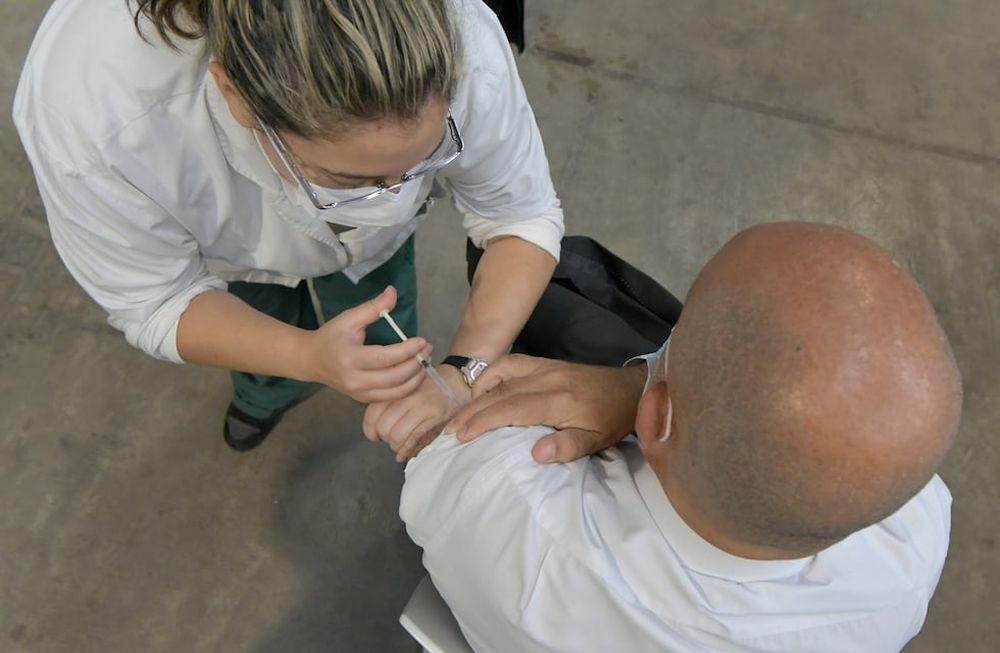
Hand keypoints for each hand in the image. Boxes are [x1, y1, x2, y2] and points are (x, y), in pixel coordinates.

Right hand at [301, 286, 431, 401]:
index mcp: (350, 358)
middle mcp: (355, 380)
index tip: (422, 340)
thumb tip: (393, 291)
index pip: (384, 358)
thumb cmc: (331, 337)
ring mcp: (359, 393)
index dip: (406, 351)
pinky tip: (416, 373)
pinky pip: (391, 397)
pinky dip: (408, 387)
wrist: (312, 360)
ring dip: (416, 377)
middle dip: (416, 364)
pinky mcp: (364, 399)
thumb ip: (373, 307)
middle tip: (428, 349)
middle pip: (394, 378)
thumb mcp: (349, 318)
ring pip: (396, 391)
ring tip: (425, 360)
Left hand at [363, 364, 470, 461]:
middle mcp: (407, 396)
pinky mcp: (436, 416)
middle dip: (386, 439)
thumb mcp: (406, 389)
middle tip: (391, 439)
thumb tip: (375, 430)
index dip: (371, 431)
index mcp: (397, 389)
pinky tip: (403, 454)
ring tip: (401, 444)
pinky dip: (406, 449)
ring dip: (397, 445)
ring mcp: (422, 406)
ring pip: (397, 435)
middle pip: (384, 427)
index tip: (375, 435)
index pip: (372, 415)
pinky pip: (415, 437)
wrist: (459, 381)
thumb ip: (390, 405)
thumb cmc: (431, 387)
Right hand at [447, 354, 646, 462]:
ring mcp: (545, 367)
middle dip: (472, 411)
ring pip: (502, 376)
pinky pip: (512, 363)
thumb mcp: (596, 441)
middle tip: (450, 430)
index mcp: (556, 400)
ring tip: (462, 413)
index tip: (461, 436)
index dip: (483, 421)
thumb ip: (567, 447)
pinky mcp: (546, 363)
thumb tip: (536, 454)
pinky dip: (493, 374)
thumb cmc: (611, 420)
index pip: (510, 409)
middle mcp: (546, 379)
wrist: (630, 389)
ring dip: (478, 393)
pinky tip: (484, 389)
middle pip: (499, 392)